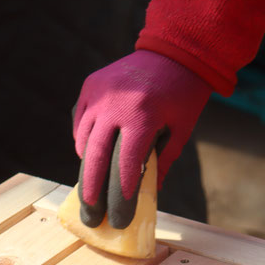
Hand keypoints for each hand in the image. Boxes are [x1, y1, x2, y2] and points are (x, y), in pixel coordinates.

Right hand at [73, 49, 210, 228]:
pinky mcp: (90, 86)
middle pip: (95, 156)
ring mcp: (98, 93)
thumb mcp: (182, 128)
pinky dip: (83, 140)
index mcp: (142, 115)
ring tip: (89, 191)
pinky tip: (88, 157)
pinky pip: (80, 121)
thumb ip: (164, 159)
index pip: (124, 163)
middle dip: (92, 190)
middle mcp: (114, 104)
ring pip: (83, 140)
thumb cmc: (183, 93)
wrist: (173, 49)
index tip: (118, 216)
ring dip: (85, 167)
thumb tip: (150, 192)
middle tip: (91, 216)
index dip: (120, 192)